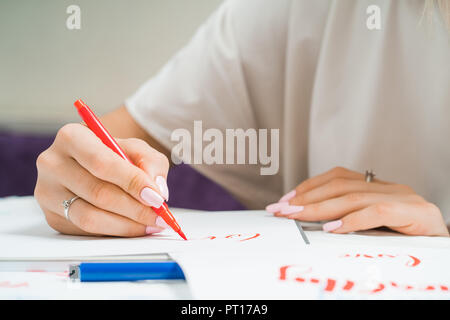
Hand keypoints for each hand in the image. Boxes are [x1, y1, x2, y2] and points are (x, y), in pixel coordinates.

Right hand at [34, 123, 169, 236]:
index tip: (156, 197)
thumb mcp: (137, 149)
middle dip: (135, 208)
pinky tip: (133, 227)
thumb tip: (157, 190)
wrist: (95, 163)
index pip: (102, 163)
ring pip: (90, 217)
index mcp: (72, 137)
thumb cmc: (115, 153)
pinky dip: (115, 232)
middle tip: (159, 215)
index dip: (132, 182)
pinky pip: (86, 231)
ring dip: (126, 225)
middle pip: (97, 193)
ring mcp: (48, 192)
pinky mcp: (52, 216)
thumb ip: (151, 163)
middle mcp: (53, 163)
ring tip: (151, 223)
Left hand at [266, 167, 448, 236]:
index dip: (309, 186)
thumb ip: (349, 217)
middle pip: (339, 186)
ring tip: (296, 217)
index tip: (286, 200)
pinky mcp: (415, 212)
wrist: (445, 246)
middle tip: (281, 209)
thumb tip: (312, 220)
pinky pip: (377, 212)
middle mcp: (387, 187)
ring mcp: (402, 197)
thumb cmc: (406, 236)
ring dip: (319, 208)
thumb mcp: (372, 224)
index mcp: (376, 186)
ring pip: (353, 197)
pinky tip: (333, 228)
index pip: (336, 177)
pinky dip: (351, 220)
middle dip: (306, 198)